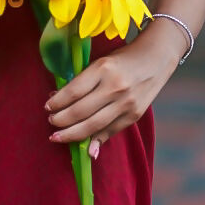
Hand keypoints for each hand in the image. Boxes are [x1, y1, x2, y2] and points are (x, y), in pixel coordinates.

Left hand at [44, 34, 180, 154]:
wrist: (157, 58)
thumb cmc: (123, 58)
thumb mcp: (101, 62)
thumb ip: (83, 81)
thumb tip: (57, 100)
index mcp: (103, 69)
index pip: (73, 91)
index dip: (57, 102)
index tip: (47, 106)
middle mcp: (115, 87)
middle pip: (80, 111)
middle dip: (61, 120)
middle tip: (51, 122)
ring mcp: (126, 103)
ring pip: (93, 126)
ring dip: (72, 134)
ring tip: (58, 136)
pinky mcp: (134, 115)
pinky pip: (110, 132)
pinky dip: (95, 140)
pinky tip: (83, 146)